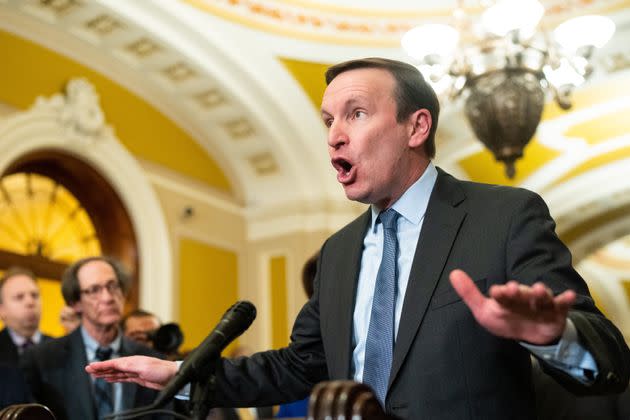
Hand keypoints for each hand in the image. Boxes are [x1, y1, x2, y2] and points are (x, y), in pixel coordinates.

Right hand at [85, 356, 177, 389]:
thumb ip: (129, 366)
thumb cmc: (161, 370)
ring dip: (105, 373)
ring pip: (116, 372)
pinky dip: (114, 378)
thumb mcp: (143, 367)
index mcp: (132, 360)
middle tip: (88, 370)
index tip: (90, 366)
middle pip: (113, 367)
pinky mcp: (138, 377)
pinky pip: (123, 377)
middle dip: (100, 368)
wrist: (172, 376)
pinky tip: (109, 379)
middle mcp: (132, 364)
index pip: (113, 362)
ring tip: (95, 375)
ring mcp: (135, 371)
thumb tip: (116, 365)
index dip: (101, 365)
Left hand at [449, 269, 575, 344]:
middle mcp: (524, 297)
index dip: (500, 293)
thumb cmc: (506, 319)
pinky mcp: (556, 312)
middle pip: (523, 294)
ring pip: (542, 298)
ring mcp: (540, 304)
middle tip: (515, 289)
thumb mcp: (485, 311)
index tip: (497, 291)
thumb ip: (470, 294)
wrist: (531, 334)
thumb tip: (453, 272)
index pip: (502, 295)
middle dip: (520, 292)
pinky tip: (570, 296)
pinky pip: (562, 305)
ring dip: (541, 293)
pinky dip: (566, 300)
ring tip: (541, 290)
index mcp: (507, 297)